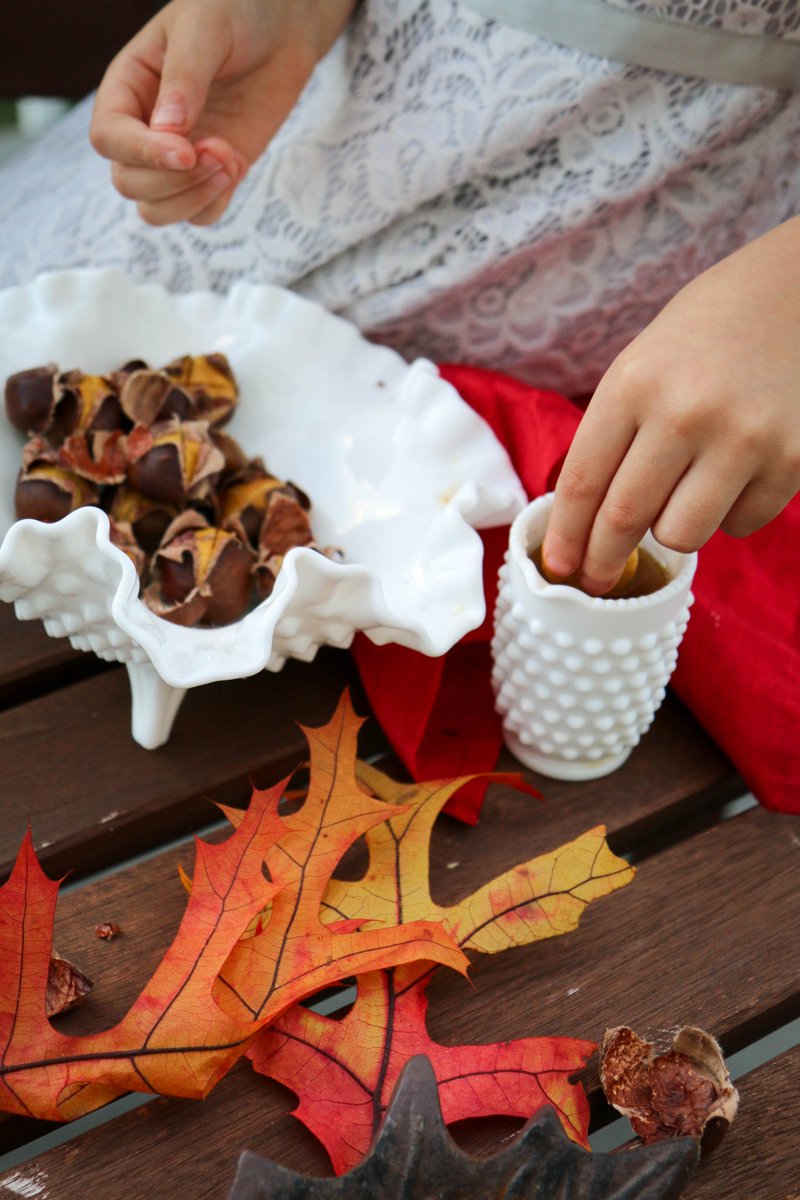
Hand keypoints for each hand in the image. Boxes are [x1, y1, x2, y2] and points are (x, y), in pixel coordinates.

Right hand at [90, 0, 356, 225]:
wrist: (280, 28)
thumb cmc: (234, 13)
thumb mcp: (205, 29)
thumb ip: (184, 78)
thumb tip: (167, 131)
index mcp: (127, 88)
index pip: (108, 138)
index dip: (142, 154)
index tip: (186, 150)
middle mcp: (144, 128)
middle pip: (129, 184)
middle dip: (172, 181)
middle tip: (218, 149)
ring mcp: (177, 158)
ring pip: (157, 210)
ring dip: (192, 199)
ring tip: (229, 161)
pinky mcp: (211, 175)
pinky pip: (199, 215)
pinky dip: (216, 202)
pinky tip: (237, 165)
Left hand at [543, 216, 799, 593]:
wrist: (798, 290)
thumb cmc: (707, 332)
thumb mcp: (642, 365)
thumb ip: (614, 435)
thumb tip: (585, 520)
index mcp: (634, 384)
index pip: (583, 482)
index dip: (565, 536)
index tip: (557, 566)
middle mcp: (685, 413)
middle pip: (624, 519)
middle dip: (602, 561)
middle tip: (595, 578)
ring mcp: (743, 439)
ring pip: (682, 535)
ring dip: (671, 531)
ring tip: (683, 495)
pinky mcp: (792, 459)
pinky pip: (740, 524)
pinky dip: (729, 514)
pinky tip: (735, 474)